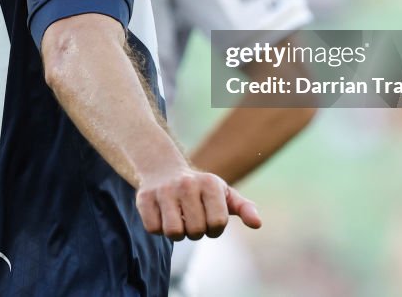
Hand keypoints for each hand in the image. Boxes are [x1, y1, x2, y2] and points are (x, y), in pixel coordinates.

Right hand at [135, 169, 261, 240]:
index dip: (215, 229)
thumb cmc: (200, 189)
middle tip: (192, 218)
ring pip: (173, 233)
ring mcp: (163, 190)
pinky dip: (158, 228)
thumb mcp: (224, 194)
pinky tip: (162, 215)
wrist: (163, 169)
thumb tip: (257, 224)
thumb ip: (244, 208)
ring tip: (178, 218)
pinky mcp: (144, 198)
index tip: (209, 218)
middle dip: (196, 231)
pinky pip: (153, 229)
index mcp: (209, 183)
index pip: (218, 224)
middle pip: (195, 231)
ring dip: (177, 233)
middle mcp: (186, 184)